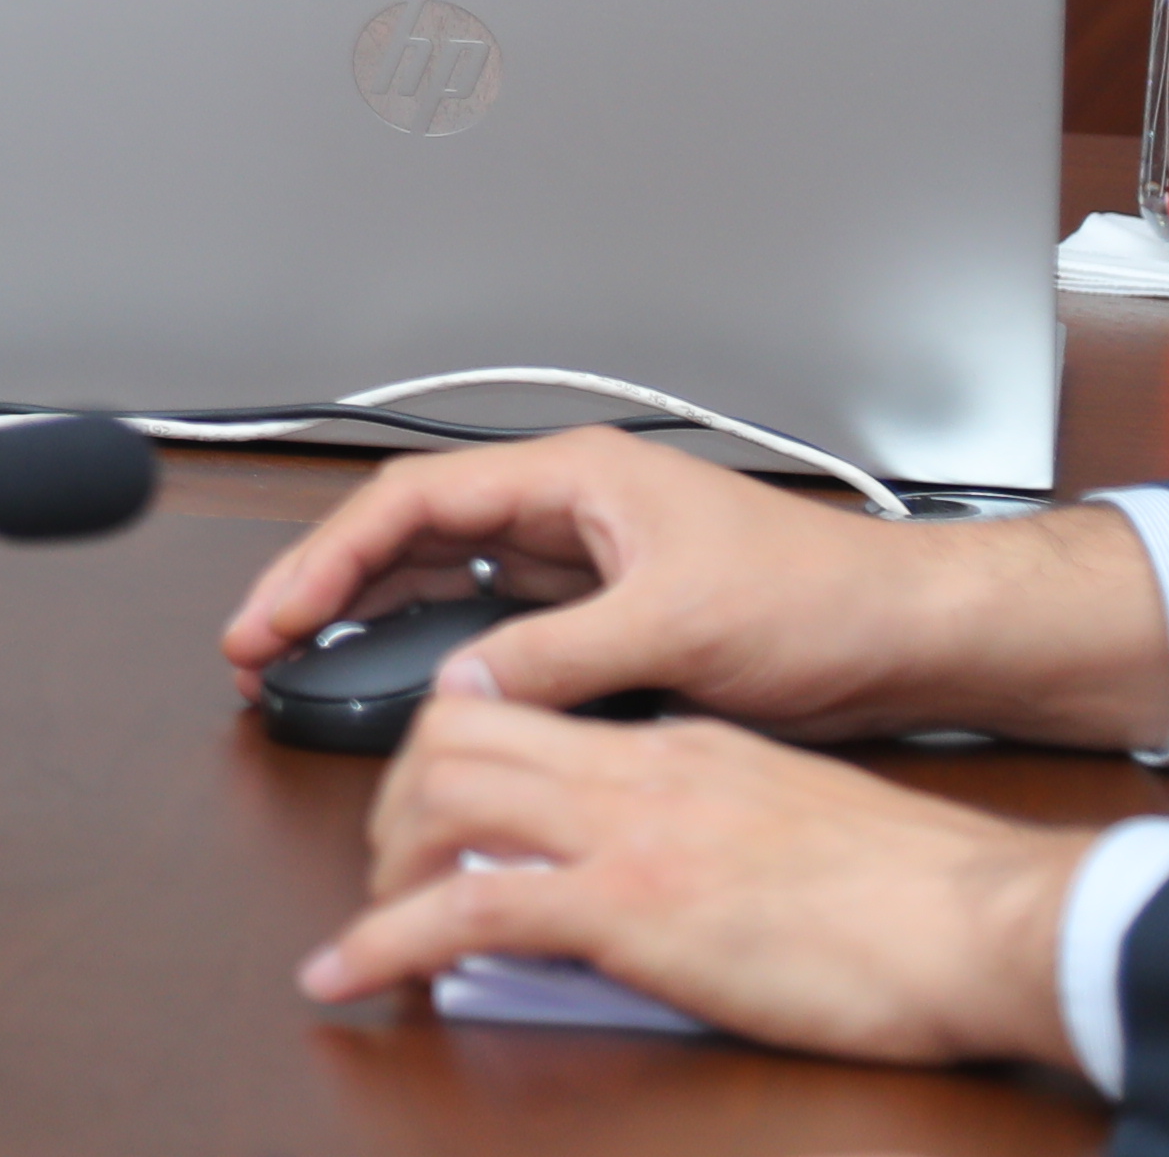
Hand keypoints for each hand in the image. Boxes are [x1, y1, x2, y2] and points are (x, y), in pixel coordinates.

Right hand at [216, 429, 1168, 749]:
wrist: (910, 635)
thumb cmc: (822, 600)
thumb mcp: (679, 629)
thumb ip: (559, 657)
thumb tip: (462, 690)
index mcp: (575, 478)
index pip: (414, 503)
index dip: (329, 558)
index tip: (276, 616)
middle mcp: (569, 509)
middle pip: (411, 536)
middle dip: (326, 588)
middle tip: (258, 648)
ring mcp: (584, 561)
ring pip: (445, 581)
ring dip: (373, 620)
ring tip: (304, 667)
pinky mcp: (607, 614)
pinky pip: (493, 625)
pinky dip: (436, 652)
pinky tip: (404, 690)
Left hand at [297, 688, 1089, 1071]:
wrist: (982, 919)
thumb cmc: (920, 895)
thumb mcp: (793, 827)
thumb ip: (713, 827)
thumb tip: (658, 874)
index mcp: (681, 745)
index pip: (529, 711)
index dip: (458, 750)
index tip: (438, 807)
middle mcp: (639, 769)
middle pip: (458, 729)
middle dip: (396, 794)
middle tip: (388, 864)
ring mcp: (628, 833)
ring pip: (443, 795)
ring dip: (382, 860)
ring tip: (370, 921)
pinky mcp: (628, 908)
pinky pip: (463, 911)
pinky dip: (383, 942)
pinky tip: (347, 975)